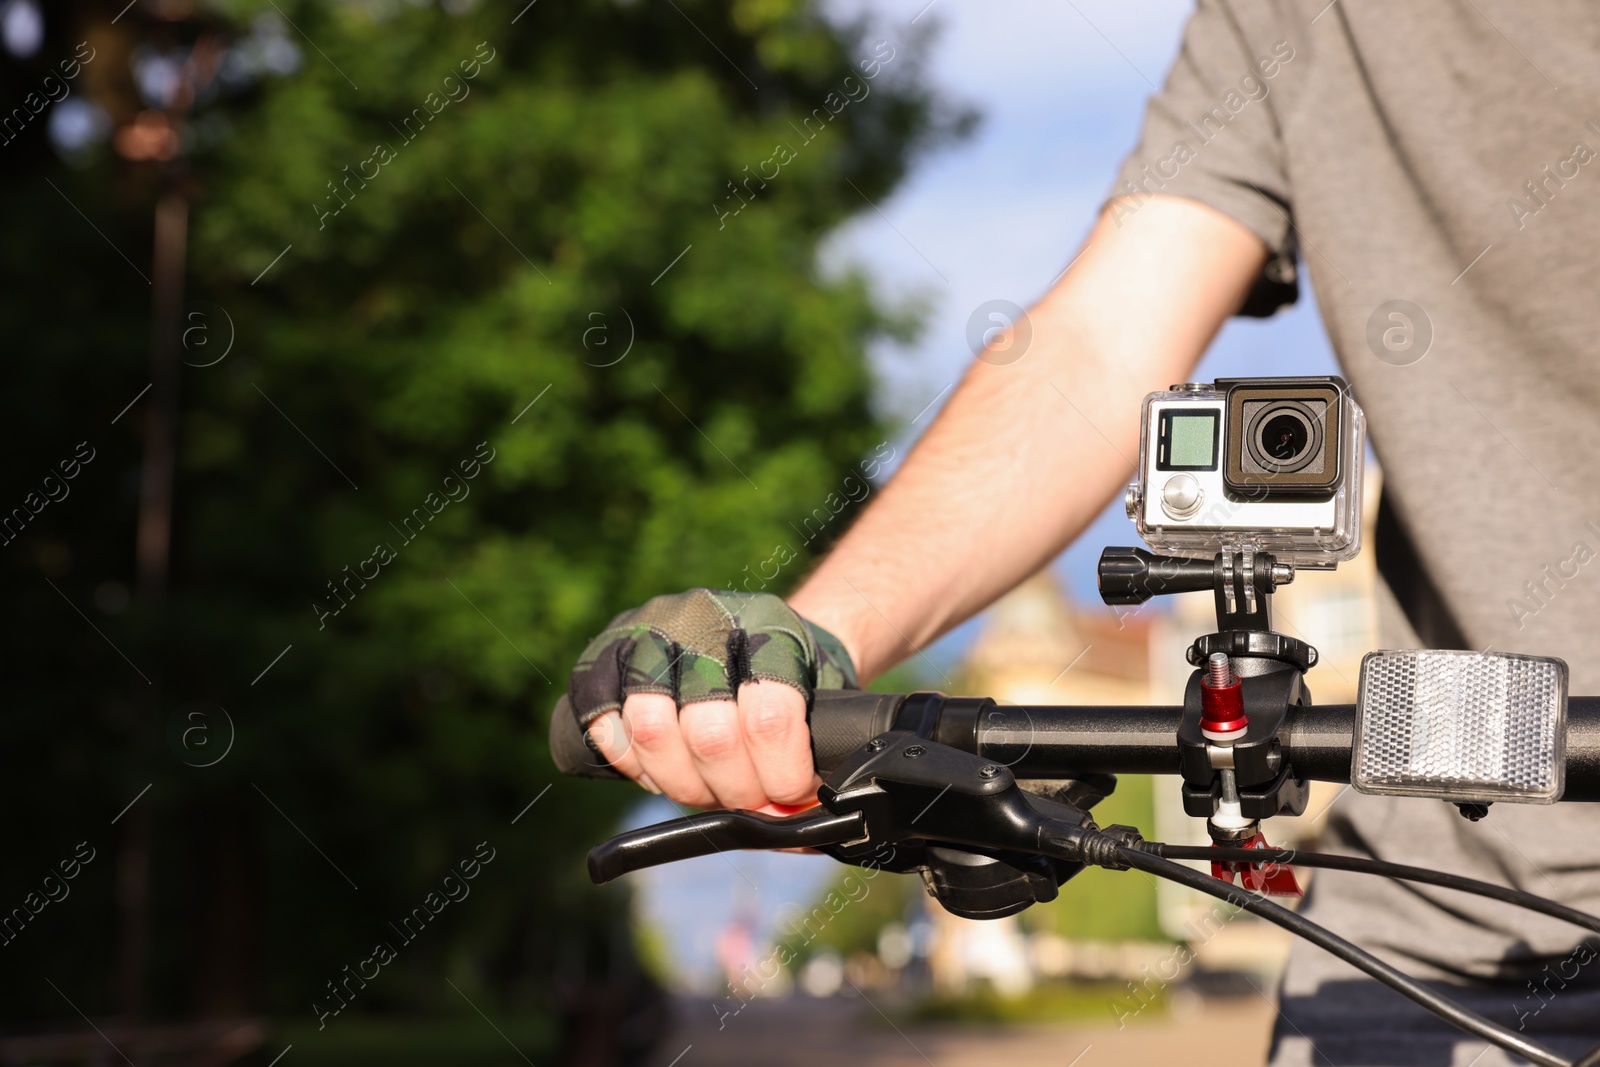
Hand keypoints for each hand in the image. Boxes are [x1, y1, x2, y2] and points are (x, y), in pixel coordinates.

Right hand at [566, 589, 856, 810]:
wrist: (746, 628)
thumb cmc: (789, 674)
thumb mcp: (821, 699)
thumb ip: (814, 755)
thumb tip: (795, 829)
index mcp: (768, 627)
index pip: (768, 718)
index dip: (781, 775)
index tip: (792, 793)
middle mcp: (703, 621)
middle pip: (708, 735)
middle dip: (733, 789)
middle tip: (750, 797)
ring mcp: (647, 633)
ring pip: (651, 732)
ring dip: (681, 784)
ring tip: (705, 787)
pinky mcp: (603, 654)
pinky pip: (603, 726)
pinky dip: (631, 763)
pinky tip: (661, 767)